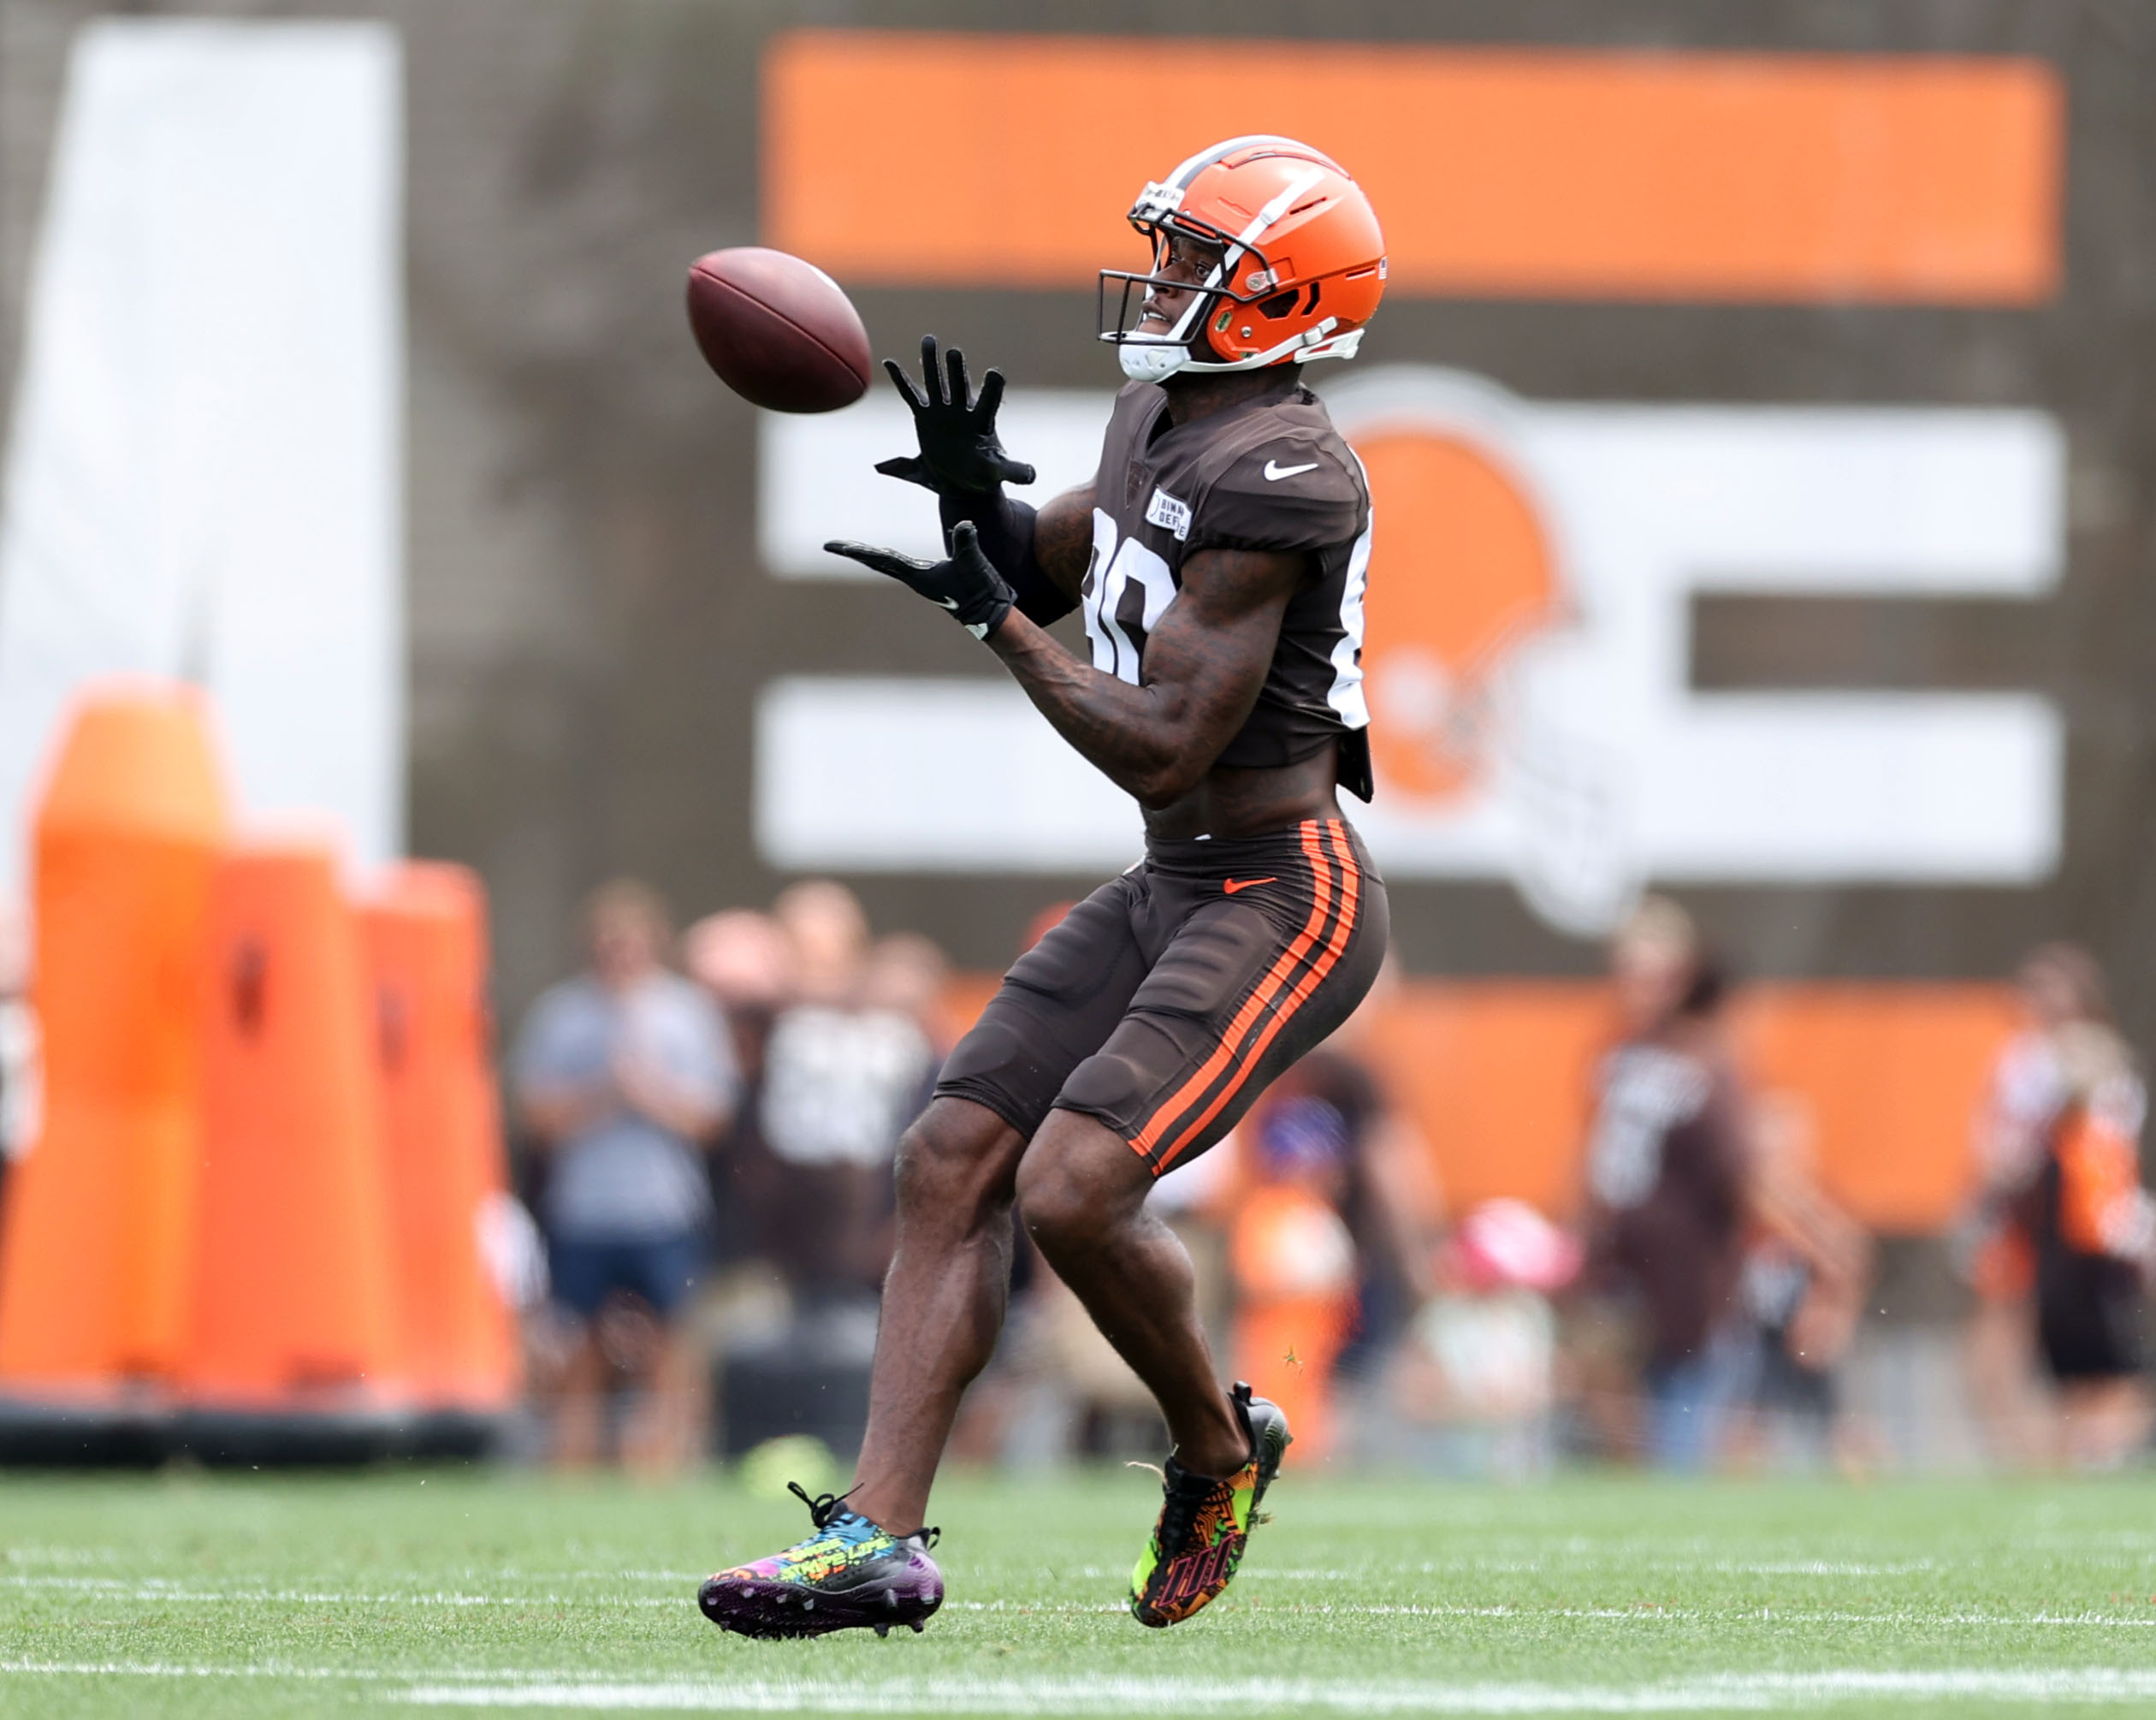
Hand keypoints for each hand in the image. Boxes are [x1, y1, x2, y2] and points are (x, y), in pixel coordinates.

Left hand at [825, 520, 1013, 639]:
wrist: (991, 614)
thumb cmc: (981, 591)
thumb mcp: (974, 564)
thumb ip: (967, 543)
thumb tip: (964, 525)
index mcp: (917, 575)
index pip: (880, 559)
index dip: (857, 551)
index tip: (834, 546)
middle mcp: (915, 578)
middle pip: (878, 562)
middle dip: (856, 552)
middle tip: (832, 546)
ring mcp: (922, 579)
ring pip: (888, 564)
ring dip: (869, 556)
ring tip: (852, 549)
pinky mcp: (932, 579)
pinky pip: (901, 566)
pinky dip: (888, 559)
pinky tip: (885, 557)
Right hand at [874, 334, 1035, 495]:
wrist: (963, 481)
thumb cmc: (983, 475)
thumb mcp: (998, 473)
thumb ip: (1014, 471)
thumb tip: (1032, 475)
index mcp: (982, 422)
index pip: (989, 401)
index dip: (993, 388)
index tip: (995, 373)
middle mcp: (962, 411)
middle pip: (960, 385)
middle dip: (957, 370)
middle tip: (954, 353)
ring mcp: (943, 410)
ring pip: (936, 382)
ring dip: (932, 363)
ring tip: (930, 340)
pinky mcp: (925, 416)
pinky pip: (911, 395)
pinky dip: (901, 381)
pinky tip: (890, 362)